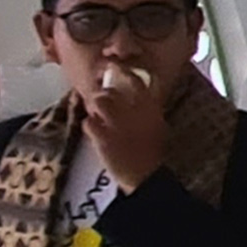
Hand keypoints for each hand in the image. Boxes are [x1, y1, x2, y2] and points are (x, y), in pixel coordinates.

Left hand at [81, 61, 169, 186]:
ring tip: (98, 117)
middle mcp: (133, 111)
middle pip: (111, 90)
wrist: (146, 175)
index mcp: (150, 107)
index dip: (123, 73)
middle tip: (104, 104)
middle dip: (104, 96)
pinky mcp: (102, 137)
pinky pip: (88, 122)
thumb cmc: (153, 152)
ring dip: (95, 108)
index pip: (135, 81)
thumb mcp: (158, 126)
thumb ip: (149, 109)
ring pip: (97, 101)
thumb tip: (142, 97)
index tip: (116, 71)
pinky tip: (95, 132)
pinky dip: (90, 126)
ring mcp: (116, 123)